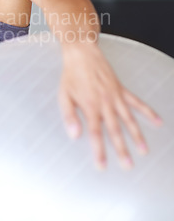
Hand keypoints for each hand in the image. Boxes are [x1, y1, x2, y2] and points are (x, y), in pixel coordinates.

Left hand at [58, 41, 162, 169]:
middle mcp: (105, 103)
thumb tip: (74, 136)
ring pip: (129, 119)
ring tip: (144, 151)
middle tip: (128, 166)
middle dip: (122, 149)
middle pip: (115, 130)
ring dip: (137, 136)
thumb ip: (69, 116)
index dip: (99, 150)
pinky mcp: (121, 90)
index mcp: (90, 106)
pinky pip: (137, 102)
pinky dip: (148, 112)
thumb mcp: (64, 96)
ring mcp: (115, 96)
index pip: (96, 133)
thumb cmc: (71, 76)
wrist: (82, 54)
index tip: (103, 166)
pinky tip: (158, 122)